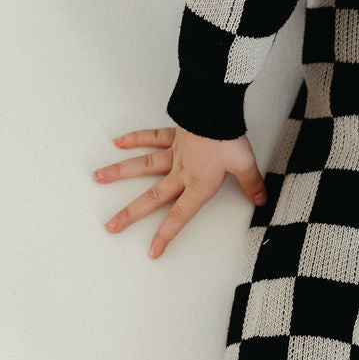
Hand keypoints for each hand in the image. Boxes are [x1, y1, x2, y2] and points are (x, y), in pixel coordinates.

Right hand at [92, 126, 267, 257]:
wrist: (217, 108)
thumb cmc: (228, 137)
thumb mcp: (245, 164)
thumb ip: (251, 184)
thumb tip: (260, 199)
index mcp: (198, 184)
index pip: (180, 216)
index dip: (165, 235)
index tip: (151, 251)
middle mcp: (181, 172)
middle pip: (152, 196)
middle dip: (130, 213)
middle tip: (111, 226)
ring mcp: (174, 152)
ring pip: (142, 165)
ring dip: (119, 172)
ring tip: (98, 178)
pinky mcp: (173, 134)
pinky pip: (151, 137)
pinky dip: (135, 139)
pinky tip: (119, 142)